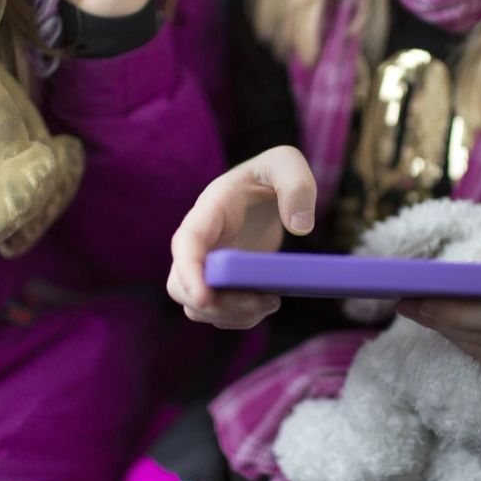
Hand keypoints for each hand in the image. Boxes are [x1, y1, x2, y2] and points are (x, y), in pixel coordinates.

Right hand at [167, 146, 316, 328]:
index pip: (186, 243)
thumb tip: (300, 226)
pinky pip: (216, 310)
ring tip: (271, 302)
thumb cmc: (273, 172)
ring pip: (196, 305)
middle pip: (180, 285)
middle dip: (216, 304)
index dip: (189, 272)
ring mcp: (206, 262)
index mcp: (210, 208)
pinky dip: (239, 317)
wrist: (267, 188)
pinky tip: (268, 302)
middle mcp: (200, 239)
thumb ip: (297, 185)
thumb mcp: (287, 163)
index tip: (205, 298)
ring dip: (230, 315)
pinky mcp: (220, 280)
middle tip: (262, 302)